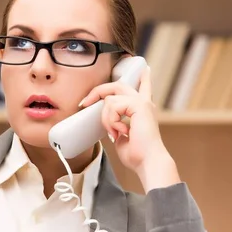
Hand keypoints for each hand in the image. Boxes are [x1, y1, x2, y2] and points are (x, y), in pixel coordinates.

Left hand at [79, 66, 179, 191]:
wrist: (148, 162)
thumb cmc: (137, 155)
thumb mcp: (121, 137)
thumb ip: (115, 125)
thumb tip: (107, 124)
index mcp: (142, 110)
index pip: (143, 88)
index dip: (143, 78)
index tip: (145, 70)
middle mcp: (144, 103)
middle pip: (117, 85)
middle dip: (98, 92)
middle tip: (84, 103)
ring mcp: (142, 102)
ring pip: (110, 99)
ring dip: (106, 118)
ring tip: (114, 133)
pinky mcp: (139, 105)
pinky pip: (113, 106)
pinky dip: (111, 120)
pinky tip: (120, 132)